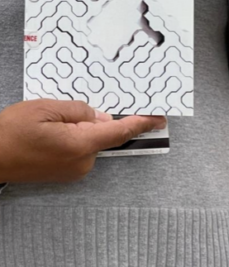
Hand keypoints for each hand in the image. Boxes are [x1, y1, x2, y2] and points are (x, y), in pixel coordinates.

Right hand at [0, 99, 165, 183]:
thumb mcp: (47, 109)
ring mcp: (72, 170)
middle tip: (61, 114)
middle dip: (92, 118)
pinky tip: (50, 132)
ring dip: (79, 127)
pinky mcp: (64, 173)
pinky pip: (80, 148)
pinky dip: (74, 136)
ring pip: (90, 139)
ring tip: (48, 125)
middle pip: (103, 132)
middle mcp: (80, 163)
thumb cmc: (10, 133)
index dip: (142, 123)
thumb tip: (102, 117)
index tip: (160, 118)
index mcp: (80, 145)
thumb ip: (81, 111)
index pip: (120, 132)